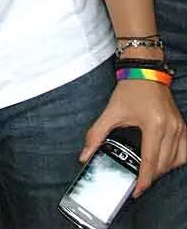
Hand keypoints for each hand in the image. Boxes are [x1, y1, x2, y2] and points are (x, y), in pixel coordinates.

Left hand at [80, 80, 186, 195]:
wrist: (144, 69)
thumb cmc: (130, 88)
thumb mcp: (111, 111)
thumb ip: (96, 134)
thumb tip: (85, 155)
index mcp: (153, 125)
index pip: (150, 161)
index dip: (143, 180)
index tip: (136, 191)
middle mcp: (170, 128)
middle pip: (163, 164)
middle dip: (150, 177)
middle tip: (138, 183)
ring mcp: (179, 127)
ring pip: (175, 161)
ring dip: (162, 170)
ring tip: (148, 173)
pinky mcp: (182, 125)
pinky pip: (184, 152)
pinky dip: (175, 161)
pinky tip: (164, 162)